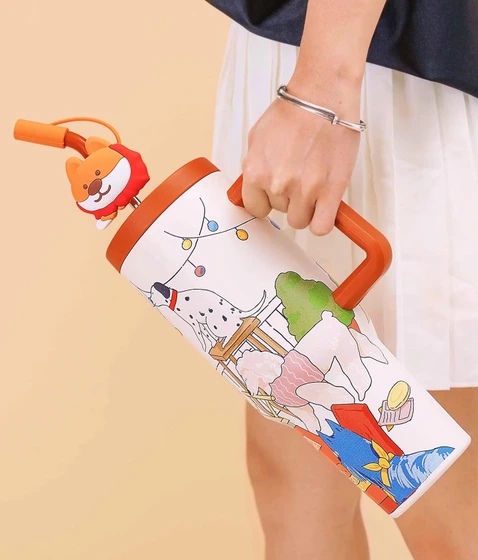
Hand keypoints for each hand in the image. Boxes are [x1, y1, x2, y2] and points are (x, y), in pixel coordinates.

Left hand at [242, 78, 361, 234]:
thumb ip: (254, 166)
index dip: (266, 202)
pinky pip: (321, 227)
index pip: (255, 208)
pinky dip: (322, 221)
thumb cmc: (295, 112)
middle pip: (280, 212)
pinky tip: (324, 208)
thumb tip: (254, 186)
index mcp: (256, 171)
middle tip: (300, 177)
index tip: (274, 197)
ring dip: (307, 208)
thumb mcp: (257, 137)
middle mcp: (277, 184)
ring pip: (300, 220)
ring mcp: (304, 190)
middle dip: (289, 199)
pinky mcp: (329, 192)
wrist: (323, 97)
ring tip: (314, 185)